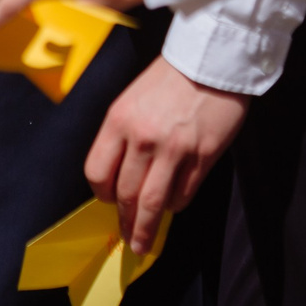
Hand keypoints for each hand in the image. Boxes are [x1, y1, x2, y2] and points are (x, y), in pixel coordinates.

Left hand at [86, 57, 246, 251]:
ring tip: (144, 243)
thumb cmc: (167, 80)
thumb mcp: (131, 100)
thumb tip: (118, 176)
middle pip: (125, 193)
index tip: (107, 202)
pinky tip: (172, 206)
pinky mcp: (203, 156)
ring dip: (146, 227)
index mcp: (118, 120)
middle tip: (127, 237)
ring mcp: (174, 149)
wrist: (209, 62)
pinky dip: (175, 205)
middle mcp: (142, 137)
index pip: (97, 171)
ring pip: (153, 202)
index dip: (101, 194)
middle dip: (124, 220)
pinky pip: (183, 194)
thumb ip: (122, 136)